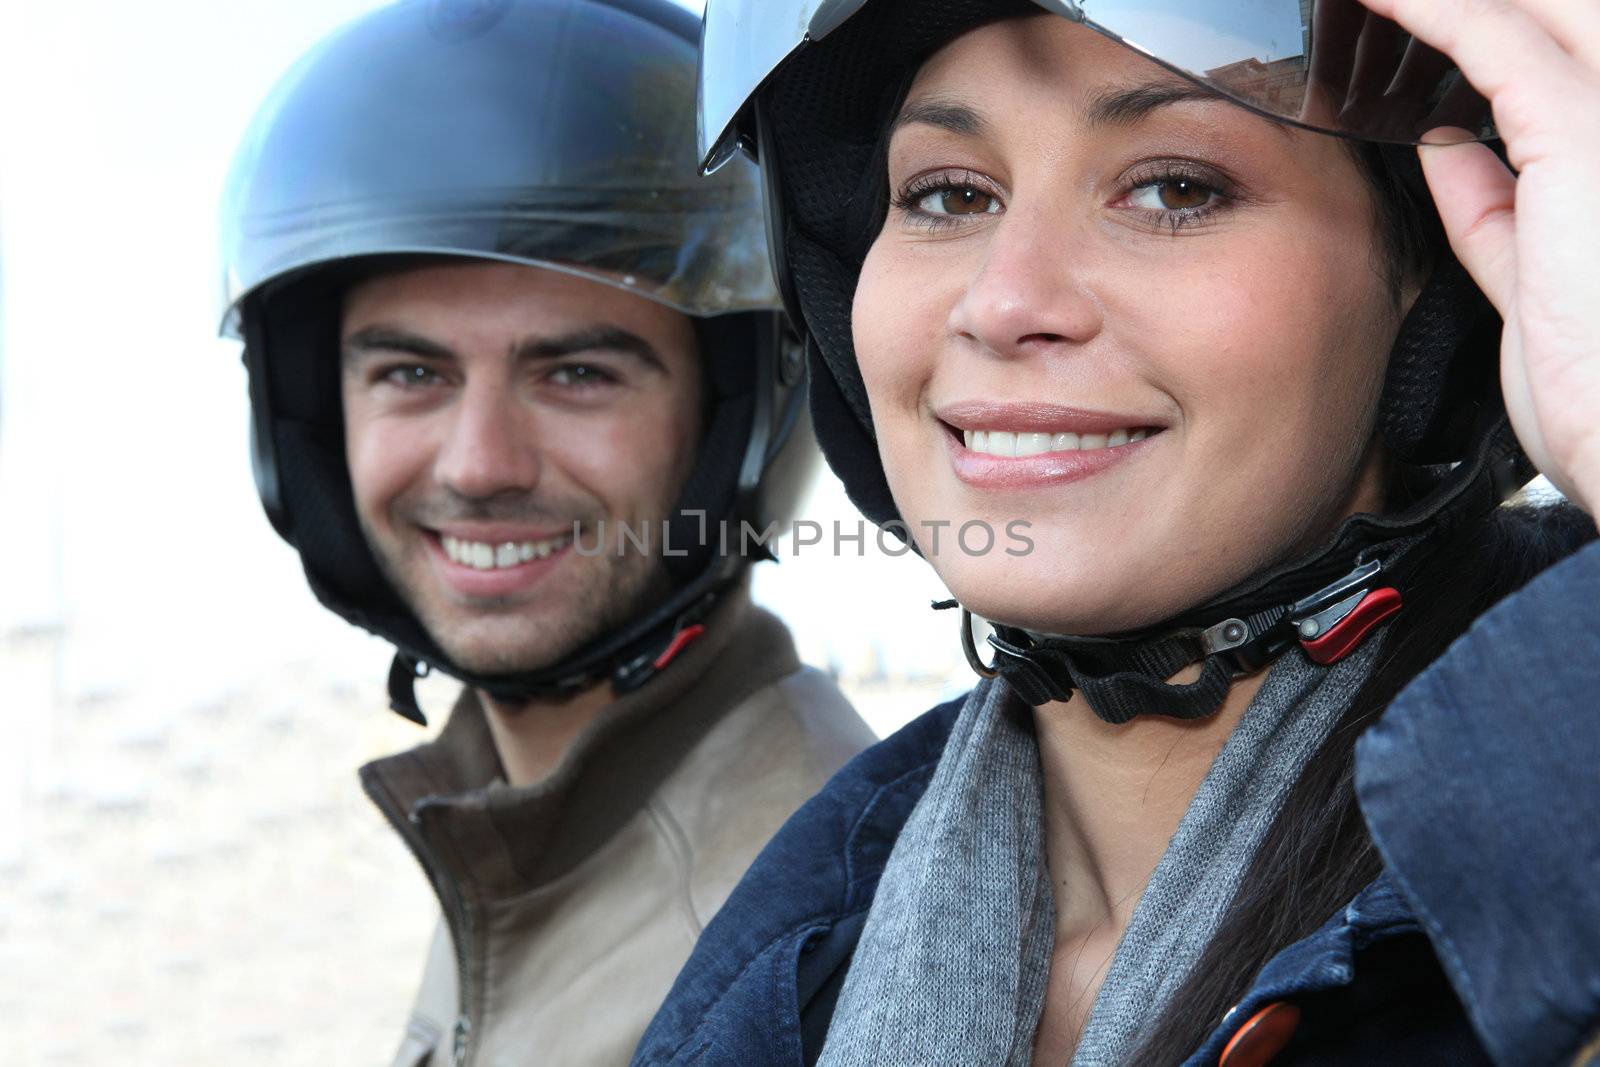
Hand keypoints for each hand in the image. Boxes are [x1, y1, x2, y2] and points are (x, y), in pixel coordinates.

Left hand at [1358, 0, 1599, 513]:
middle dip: (1495, 2)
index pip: (1570, 54)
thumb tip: (1449, 146)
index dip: (1497, 28)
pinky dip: (1431, 11)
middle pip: (1570, 12)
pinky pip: (1493, 40)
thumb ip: (1496, 209)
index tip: (1420, 19)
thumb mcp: (1536, 288)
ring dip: (1452, 0)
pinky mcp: (1585, 134)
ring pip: (1544, 6)